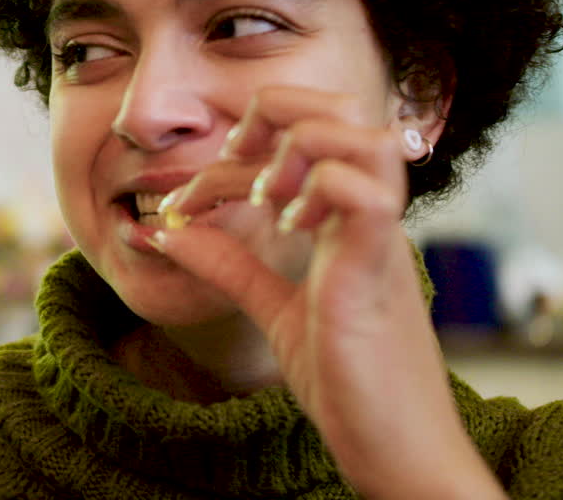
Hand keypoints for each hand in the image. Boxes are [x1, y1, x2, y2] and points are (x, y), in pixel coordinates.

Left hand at [152, 87, 503, 499]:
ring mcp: (380, 239)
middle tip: (234, 164)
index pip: (305, 135)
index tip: (190, 197)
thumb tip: (167, 231)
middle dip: (275, 114)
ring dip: (297, 149)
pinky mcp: (380, 271)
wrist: (395, 452)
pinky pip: (366, 193)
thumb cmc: (349, 382)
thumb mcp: (273, 309)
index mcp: (348, 219)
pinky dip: (318, 190)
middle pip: (344, 110)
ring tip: (265, 197)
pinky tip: (291, 226)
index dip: (238, 147)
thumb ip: (230, 266)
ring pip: (362, 137)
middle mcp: (370, 217)